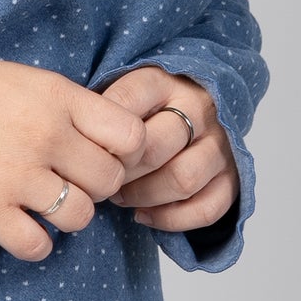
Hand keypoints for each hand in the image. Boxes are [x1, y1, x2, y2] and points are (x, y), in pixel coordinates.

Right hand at [0, 59, 150, 262]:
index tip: (104, 155)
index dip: (125, 153)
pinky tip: (22, 226)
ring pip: (80, 216)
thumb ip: (77, 109)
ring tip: (44, 202)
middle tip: (69, 180)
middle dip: (95, 186)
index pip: (131, 137)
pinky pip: (37, 246)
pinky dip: (35, 244)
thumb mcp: (33, 83)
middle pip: (109, 180)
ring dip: (67, 216)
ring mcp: (17, 174)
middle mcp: (45, 135)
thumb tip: (122, 146)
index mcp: (60, 99)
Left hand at [97, 64, 239, 231]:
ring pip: (183, 178)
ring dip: (145, 195)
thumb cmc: (143, 108)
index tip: (86, 150)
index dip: (101, 138)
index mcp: (165, 80)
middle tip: (102, 179)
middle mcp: (199, 107)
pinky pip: (207, 208)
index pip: (126, 108)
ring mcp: (220, 142)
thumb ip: (99, 108)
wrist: (194, 109)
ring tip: (122, 198)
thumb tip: (67, 141)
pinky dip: (171, 219)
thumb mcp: (120, 93)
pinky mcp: (233, 176)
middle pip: (155, 147)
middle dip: (121, 172)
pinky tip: (144, 216)